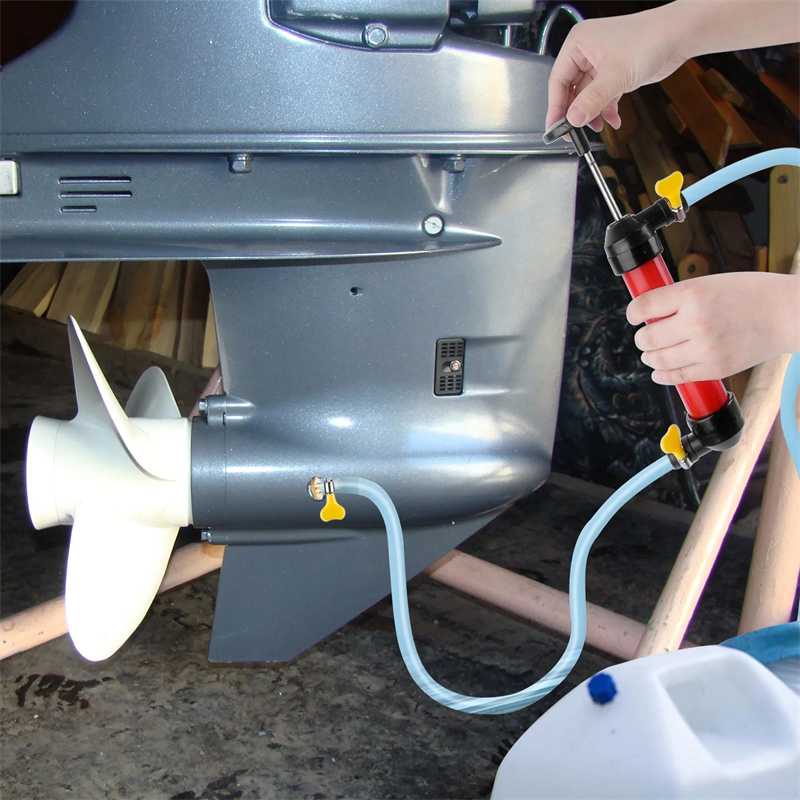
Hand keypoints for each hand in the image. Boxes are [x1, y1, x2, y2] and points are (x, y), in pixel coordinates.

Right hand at [545, 8, 688, 132]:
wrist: (679, 35)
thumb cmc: (650, 39)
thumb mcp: (615, 75)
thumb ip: (592, 100)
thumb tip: (573, 119)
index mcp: (578, 43)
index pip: (558, 81)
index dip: (556, 107)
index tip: (555, 127)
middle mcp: (586, 52)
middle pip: (571, 90)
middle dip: (576, 112)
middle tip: (573, 132)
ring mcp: (600, 62)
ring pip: (587, 96)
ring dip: (592, 113)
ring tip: (596, 126)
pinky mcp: (614, 72)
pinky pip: (602, 96)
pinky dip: (606, 109)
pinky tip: (613, 119)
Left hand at [626, 272, 799, 383]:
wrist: (786, 313)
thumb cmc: (751, 294)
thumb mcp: (710, 283)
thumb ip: (679, 297)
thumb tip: (648, 312)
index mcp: (692, 294)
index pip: (644, 307)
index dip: (633, 313)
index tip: (634, 316)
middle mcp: (696, 322)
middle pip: (647, 337)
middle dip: (642, 337)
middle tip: (645, 336)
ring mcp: (705, 348)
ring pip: (658, 359)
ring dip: (649, 356)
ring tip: (650, 352)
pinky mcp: (715, 368)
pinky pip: (678, 376)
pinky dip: (662, 374)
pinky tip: (659, 371)